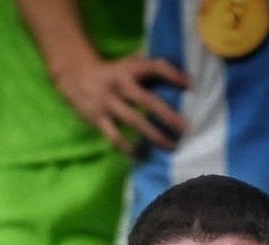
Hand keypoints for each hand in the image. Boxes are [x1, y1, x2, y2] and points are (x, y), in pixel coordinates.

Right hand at [56, 52, 188, 152]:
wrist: (76, 77)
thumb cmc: (112, 73)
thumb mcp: (129, 63)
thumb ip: (149, 67)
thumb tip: (178, 73)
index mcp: (130, 69)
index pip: (156, 67)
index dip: (173, 75)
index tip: (191, 86)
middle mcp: (121, 85)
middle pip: (146, 100)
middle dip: (167, 115)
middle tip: (185, 128)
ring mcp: (109, 104)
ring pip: (134, 122)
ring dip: (153, 135)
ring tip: (170, 147)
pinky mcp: (98, 119)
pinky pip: (115, 137)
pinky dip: (128, 149)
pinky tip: (141, 157)